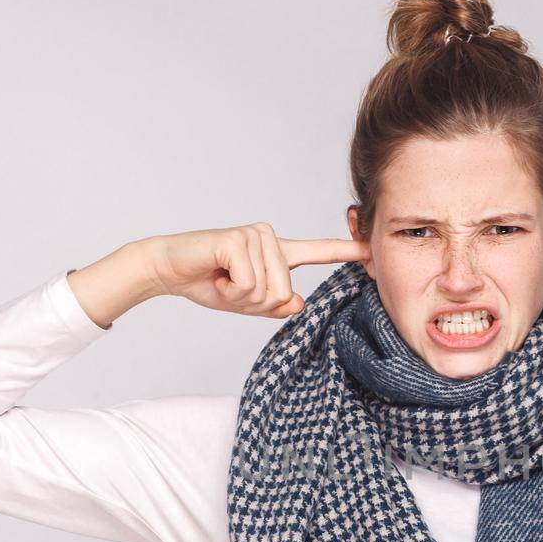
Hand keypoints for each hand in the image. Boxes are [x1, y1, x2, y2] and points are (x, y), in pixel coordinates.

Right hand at [150, 223, 369, 317]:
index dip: (346, 252)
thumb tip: (298, 302)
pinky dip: (229, 288)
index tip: (372, 250)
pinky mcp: (239, 239)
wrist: (170, 270)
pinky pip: (249, 284)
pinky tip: (216, 272)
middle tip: (230, 286)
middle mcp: (271, 239)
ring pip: (268, 291)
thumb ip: (276, 306)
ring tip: (222, 277)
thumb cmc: (209, 283)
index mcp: (279, 253)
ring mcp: (256, 235)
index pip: (318, 252)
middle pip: (284, 293)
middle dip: (254, 303)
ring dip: (239, 295)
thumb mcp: (248, 304)